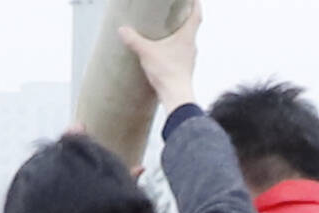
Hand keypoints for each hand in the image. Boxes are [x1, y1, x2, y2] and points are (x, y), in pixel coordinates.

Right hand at [119, 0, 202, 115]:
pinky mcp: (185, 69)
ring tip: (169, 27)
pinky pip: (182, 52)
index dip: (195, 4)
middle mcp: (191, 47)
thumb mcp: (146, 52)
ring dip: (180, 32)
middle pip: (191, 27)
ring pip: (187, 40)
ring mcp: (189, 59)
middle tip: (177, 8)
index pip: (196, 15)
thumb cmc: (167, 73)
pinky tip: (165, 48)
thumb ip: (133, 39)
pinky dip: (175, 46)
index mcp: (187, 38)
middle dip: (185, 16)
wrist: (177, 98)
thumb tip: (122, 30)